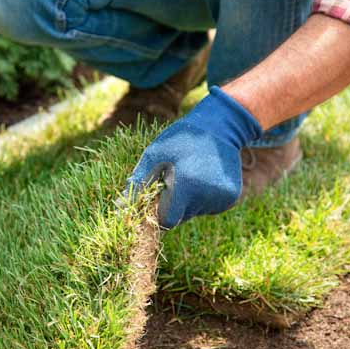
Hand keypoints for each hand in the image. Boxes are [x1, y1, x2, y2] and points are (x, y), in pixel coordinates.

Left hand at [126, 86, 261, 227]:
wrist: (218, 127)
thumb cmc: (179, 140)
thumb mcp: (154, 156)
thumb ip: (138, 183)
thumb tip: (119, 208)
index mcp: (186, 184)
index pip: (167, 220)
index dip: (158, 213)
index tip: (156, 200)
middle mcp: (207, 195)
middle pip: (181, 217)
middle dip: (173, 205)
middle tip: (174, 181)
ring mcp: (221, 198)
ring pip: (194, 213)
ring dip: (187, 201)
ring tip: (190, 176)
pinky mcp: (230, 198)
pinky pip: (208, 208)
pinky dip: (201, 198)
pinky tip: (203, 179)